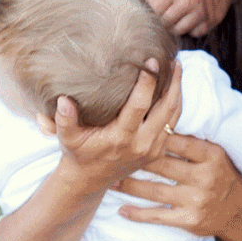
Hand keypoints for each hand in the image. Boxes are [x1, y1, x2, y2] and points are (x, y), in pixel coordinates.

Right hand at [54, 59, 181, 191]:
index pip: (139, 105)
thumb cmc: (78, 153)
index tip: (151, 61)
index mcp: (121, 138)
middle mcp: (141, 144)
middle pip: (166, 108)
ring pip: (173, 115)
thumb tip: (63, 100)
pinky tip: (173, 88)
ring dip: (178, 91)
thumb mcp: (67, 138)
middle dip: (173, 82)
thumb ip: (64, 119)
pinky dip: (175, 105)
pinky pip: (173, 124)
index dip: (148, 82)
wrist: (90, 180)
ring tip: (177, 68)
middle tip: (173, 60)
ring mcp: (152, 149)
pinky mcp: (158, 151)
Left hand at [116, 133, 241, 240]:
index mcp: (211, 155)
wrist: (240, 212)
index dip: (152, 134)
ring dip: (129, 186)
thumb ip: (191, 142)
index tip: (131, 129)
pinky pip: (157, 216)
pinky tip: (121, 209)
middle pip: (161, 164)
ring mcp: (195, 200)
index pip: (177, 140)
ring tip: (111, 180)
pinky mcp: (189, 220)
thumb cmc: (220, 176)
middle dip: (134, 159)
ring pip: (154, 190)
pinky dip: (137, 214)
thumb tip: (159, 120)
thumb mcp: (214, 154)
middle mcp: (203, 177)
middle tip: (112, 153)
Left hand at [146, 0, 233, 36]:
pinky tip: (190, 20)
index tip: (152, 6)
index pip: (154, 9)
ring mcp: (202, 12)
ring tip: (174, 18)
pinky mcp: (214, 18)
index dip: (151, 8)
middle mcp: (188, 3)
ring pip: (179, 30)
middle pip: (165, 22)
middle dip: (161, 18)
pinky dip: (191, 28)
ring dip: (174, 25)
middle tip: (162, 13)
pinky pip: (197, 32)